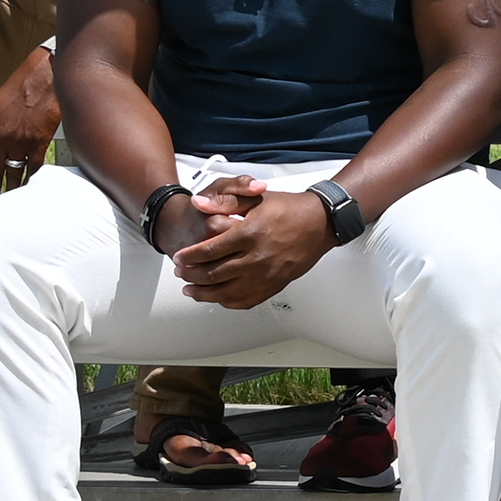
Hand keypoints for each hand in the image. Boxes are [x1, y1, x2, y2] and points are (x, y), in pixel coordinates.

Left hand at [0, 45, 59, 201]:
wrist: (45, 76)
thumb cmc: (24, 83)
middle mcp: (0, 136)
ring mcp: (19, 141)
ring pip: (13, 171)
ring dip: (12, 187)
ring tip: (12, 197)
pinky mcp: (39, 141)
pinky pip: (33, 165)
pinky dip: (32, 176)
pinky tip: (31, 184)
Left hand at [168, 181, 329, 308]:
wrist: (321, 221)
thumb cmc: (290, 209)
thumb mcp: (255, 199)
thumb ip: (224, 202)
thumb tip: (198, 203)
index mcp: (250, 234)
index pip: (208, 251)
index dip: (189, 256)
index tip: (179, 257)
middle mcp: (257, 257)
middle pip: (213, 274)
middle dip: (191, 274)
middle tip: (181, 272)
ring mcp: (267, 274)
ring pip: (225, 293)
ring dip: (204, 293)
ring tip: (191, 289)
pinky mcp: (275, 285)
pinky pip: (245, 301)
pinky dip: (227, 302)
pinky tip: (218, 297)